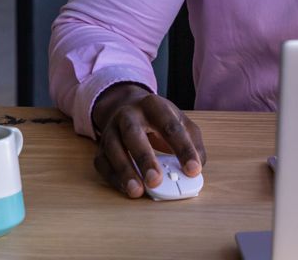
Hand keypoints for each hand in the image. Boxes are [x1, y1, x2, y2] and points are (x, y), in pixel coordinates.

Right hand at [90, 82, 205, 198]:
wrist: (127, 106)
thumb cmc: (159, 119)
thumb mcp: (181, 122)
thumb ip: (193, 143)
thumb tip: (197, 168)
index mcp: (154, 106)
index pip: (170, 126)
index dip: (183, 149)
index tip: (193, 170)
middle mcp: (129, 115)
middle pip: (133, 134)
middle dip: (144, 158)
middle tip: (156, 180)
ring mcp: (111, 130)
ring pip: (113, 149)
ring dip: (125, 171)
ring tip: (137, 191)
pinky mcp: (100, 147)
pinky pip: (103, 163)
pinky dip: (113, 178)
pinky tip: (126, 189)